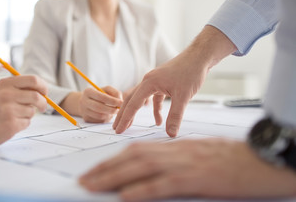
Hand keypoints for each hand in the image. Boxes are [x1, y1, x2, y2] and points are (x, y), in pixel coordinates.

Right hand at [0, 75, 47, 150]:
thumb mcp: (0, 93)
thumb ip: (18, 89)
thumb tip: (42, 92)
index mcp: (5, 84)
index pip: (33, 80)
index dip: (43, 87)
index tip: (44, 93)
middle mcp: (7, 94)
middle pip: (37, 96)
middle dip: (43, 103)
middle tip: (42, 108)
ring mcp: (9, 109)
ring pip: (32, 111)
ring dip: (27, 116)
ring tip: (13, 117)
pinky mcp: (11, 123)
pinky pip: (27, 123)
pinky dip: (22, 124)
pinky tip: (9, 125)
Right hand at [79, 86, 122, 122]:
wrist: (87, 102)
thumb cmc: (100, 94)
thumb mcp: (107, 90)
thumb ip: (115, 93)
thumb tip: (120, 102)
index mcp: (88, 91)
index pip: (102, 97)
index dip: (113, 101)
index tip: (121, 102)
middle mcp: (84, 101)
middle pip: (100, 108)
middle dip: (112, 109)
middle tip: (119, 109)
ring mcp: (84, 111)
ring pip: (100, 116)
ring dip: (110, 115)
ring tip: (113, 111)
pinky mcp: (87, 119)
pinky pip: (99, 121)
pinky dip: (106, 118)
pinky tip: (107, 114)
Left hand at [80, 139, 295, 200]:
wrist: (258, 159)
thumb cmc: (229, 159)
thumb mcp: (197, 155)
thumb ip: (173, 160)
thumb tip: (151, 172)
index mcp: (173, 147)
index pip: (135, 151)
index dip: (112, 160)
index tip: (95, 170)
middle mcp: (173, 151)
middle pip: (130, 158)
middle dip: (104, 169)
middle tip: (83, 180)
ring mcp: (183, 164)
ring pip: (140, 168)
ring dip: (112, 178)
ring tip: (92, 186)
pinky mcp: (194, 179)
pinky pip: (162, 184)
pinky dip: (141, 190)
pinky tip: (125, 196)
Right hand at [113, 26, 236, 136]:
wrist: (199, 56)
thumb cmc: (190, 72)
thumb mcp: (183, 97)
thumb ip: (175, 116)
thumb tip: (171, 133)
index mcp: (149, 83)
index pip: (133, 104)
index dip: (125, 119)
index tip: (118, 130)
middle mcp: (148, 81)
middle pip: (131, 100)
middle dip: (124, 115)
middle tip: (116, 128)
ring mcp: (155, 81)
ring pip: (140, 99)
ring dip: (135, 112)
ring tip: (130, 125)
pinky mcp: (162, 83)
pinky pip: (154, 98)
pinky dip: (155, 109)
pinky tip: (159, 121)